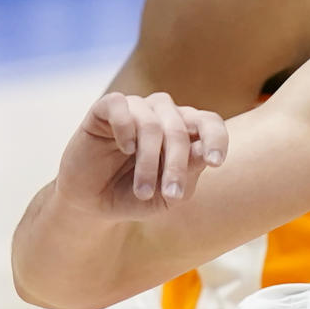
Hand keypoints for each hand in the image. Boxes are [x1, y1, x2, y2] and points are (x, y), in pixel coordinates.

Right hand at [56, 91, 227, 218]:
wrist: (93, 203)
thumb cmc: (136, 196)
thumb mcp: (167, 196)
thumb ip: (188, 174)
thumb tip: (203, 152)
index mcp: (186, 130)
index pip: (210, 123)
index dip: (216, 139)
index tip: (215, 162)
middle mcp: (164, 113)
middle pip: (180, 128)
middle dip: (177, 165)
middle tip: (172, 194)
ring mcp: (136, 108)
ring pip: (151, 124)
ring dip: (148, 161)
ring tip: (143, 191)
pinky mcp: (104, 108)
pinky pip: (119, 105)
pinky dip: (125, 128)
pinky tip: (126, 148)